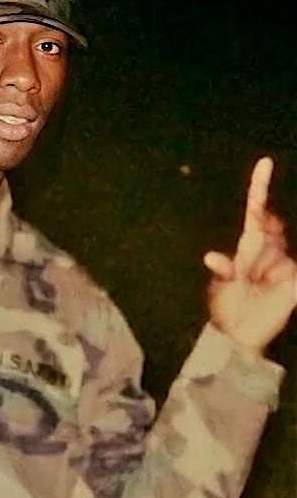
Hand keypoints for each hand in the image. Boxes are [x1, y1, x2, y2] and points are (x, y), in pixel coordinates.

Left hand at [204, 156, 295, 352]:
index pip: (257, 210)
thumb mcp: (222, 289)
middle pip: (272, 230)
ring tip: (255, 285)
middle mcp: (271, 250)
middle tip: (246, 271)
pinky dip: (292, 276)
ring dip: (270, 268)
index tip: (264, 162)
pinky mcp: (295, 285)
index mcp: (250, 245)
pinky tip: (284, 280)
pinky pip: (296, 275)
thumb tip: (210, 256)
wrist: (240, 335)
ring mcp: (286, 266)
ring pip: (282, 252)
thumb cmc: (228, 306)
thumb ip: (223, 271)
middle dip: (259, 246)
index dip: (260, 186)